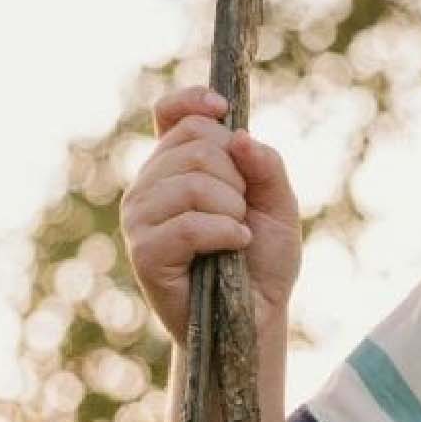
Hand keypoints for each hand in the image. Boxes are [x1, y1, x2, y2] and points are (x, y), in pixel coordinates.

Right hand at [121, 85, 301, 345]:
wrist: (256, 318)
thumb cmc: (262, 262)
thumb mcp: (279, 207)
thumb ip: (267, 167)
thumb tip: (241, 137)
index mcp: (175, 167)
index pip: (170, 114)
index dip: (194, 103)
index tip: (223, 110)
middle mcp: (150, 186)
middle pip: (196, 145)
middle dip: (238, 178)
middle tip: (242, 213)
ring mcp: (141, 218)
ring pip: (193, 182)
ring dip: (233, 209)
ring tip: (236, 235)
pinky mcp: (145, 252)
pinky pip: (189, 224)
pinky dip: (224, 233)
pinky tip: (234, 246)